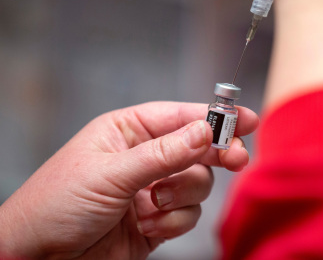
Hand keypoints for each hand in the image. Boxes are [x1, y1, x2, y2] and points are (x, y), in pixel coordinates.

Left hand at [0, 102, 258, 258]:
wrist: (36, 258)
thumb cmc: (56, 205)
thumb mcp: (110, 174)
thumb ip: (162, 154)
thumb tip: (204, 132)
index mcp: (127, 131)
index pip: (179, 116)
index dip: (214, 116)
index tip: (245, 119)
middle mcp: (143, 157)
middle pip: (196, 148)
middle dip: (216, 155)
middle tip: (237, 160)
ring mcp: (152, 189)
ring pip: (196, 183)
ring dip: (182, 196)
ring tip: (154, 206)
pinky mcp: (157, 220)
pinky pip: (187, 214)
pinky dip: (174, 222)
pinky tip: (149, 227)